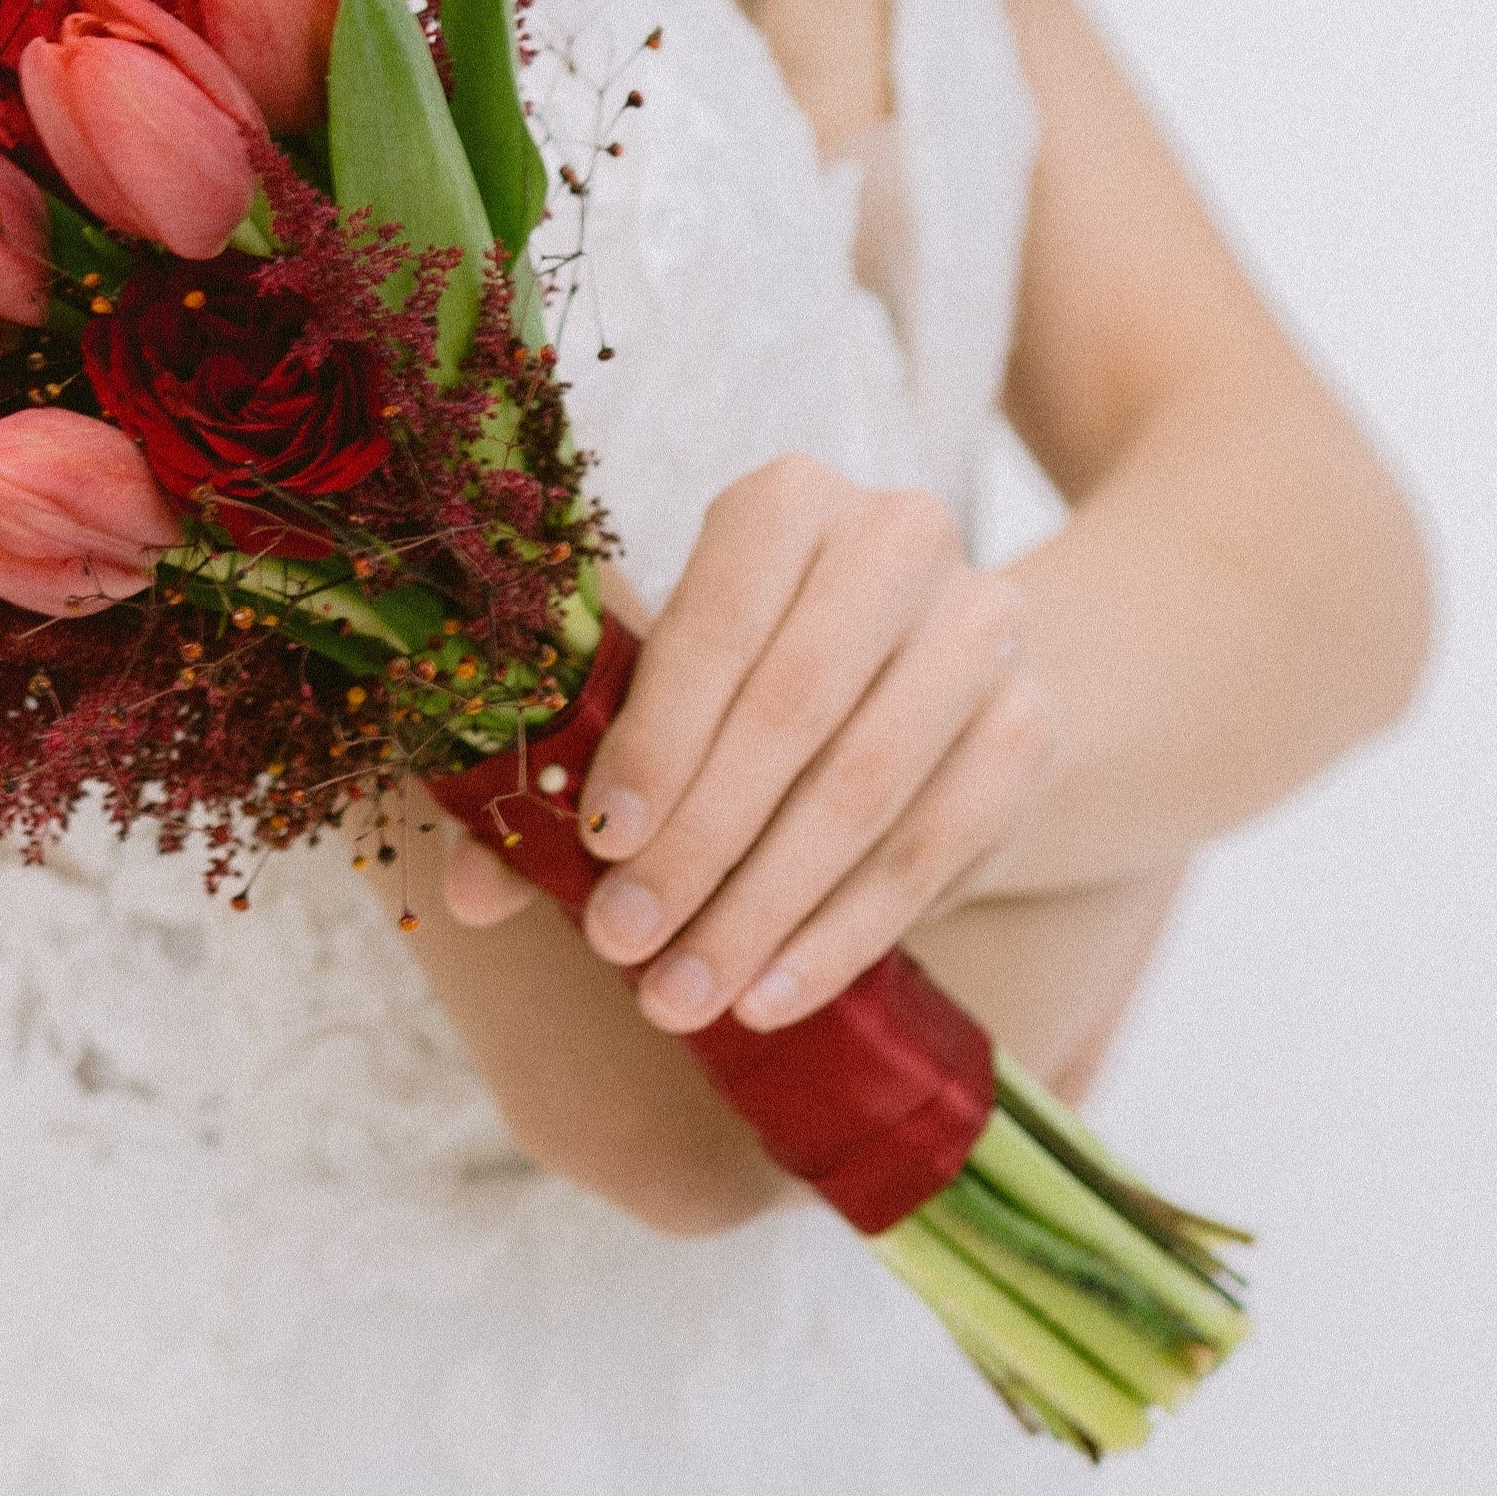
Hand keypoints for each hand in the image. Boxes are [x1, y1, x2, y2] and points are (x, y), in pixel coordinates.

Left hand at [441, 459, 1056, 1031]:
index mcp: (786, 500)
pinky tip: (770, 995)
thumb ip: (566, 770)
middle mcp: (897, 540)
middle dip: (699, 845)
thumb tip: (467, 894)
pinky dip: (843, 936)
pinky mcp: (1028, 728)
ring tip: (682, 995)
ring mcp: (982, 630)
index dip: (654, 741)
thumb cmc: (752, 673)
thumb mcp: (665, 689)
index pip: (714, 624)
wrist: (924, 672)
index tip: (596, 845)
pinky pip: (936, 850)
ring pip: (865, 791)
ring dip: (763, 910)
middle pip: (792, 712)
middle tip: (623, 945)